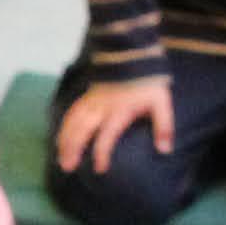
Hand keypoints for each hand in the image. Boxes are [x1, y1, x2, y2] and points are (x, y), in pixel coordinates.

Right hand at [55, 75, 176, 171]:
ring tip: (60, 157)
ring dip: (64, 140)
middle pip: (81, 130)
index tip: (100, 169)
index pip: (106, 136)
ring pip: (72, 122)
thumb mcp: (161, 103)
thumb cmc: (148, 82)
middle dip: (72, 149)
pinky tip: (60, 138)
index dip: (102, 154)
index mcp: (119, 111)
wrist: (133, 55)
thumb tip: (165, 150)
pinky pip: (71, 112)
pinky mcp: (87, 96)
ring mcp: (92, 101)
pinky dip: (64, 126)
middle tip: (67, 167)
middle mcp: (101, 107)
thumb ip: (163, 127)